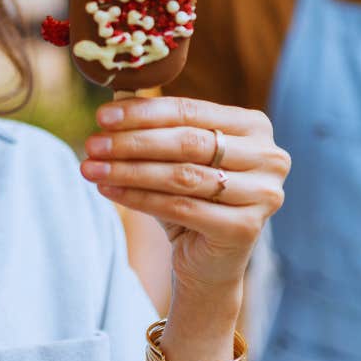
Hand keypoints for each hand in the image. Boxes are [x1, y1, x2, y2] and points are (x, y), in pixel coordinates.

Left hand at [81, 97, 287, 294]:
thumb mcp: (175, 157)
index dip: (143, 112)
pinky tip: (110, 190)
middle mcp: (268, 156)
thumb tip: (115, 96)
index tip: (102, 115)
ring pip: (182, 175)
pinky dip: (139, 198)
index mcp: (255, 126)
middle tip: (92, 143)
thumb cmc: (191, 199)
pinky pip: (181, 207)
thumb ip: (155, 126)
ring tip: (92, 168)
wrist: (209, 263)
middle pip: (187, 142)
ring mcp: (263, 194)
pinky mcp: (246, 228)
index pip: (190, 110)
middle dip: (132, 142)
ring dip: (130, 170)